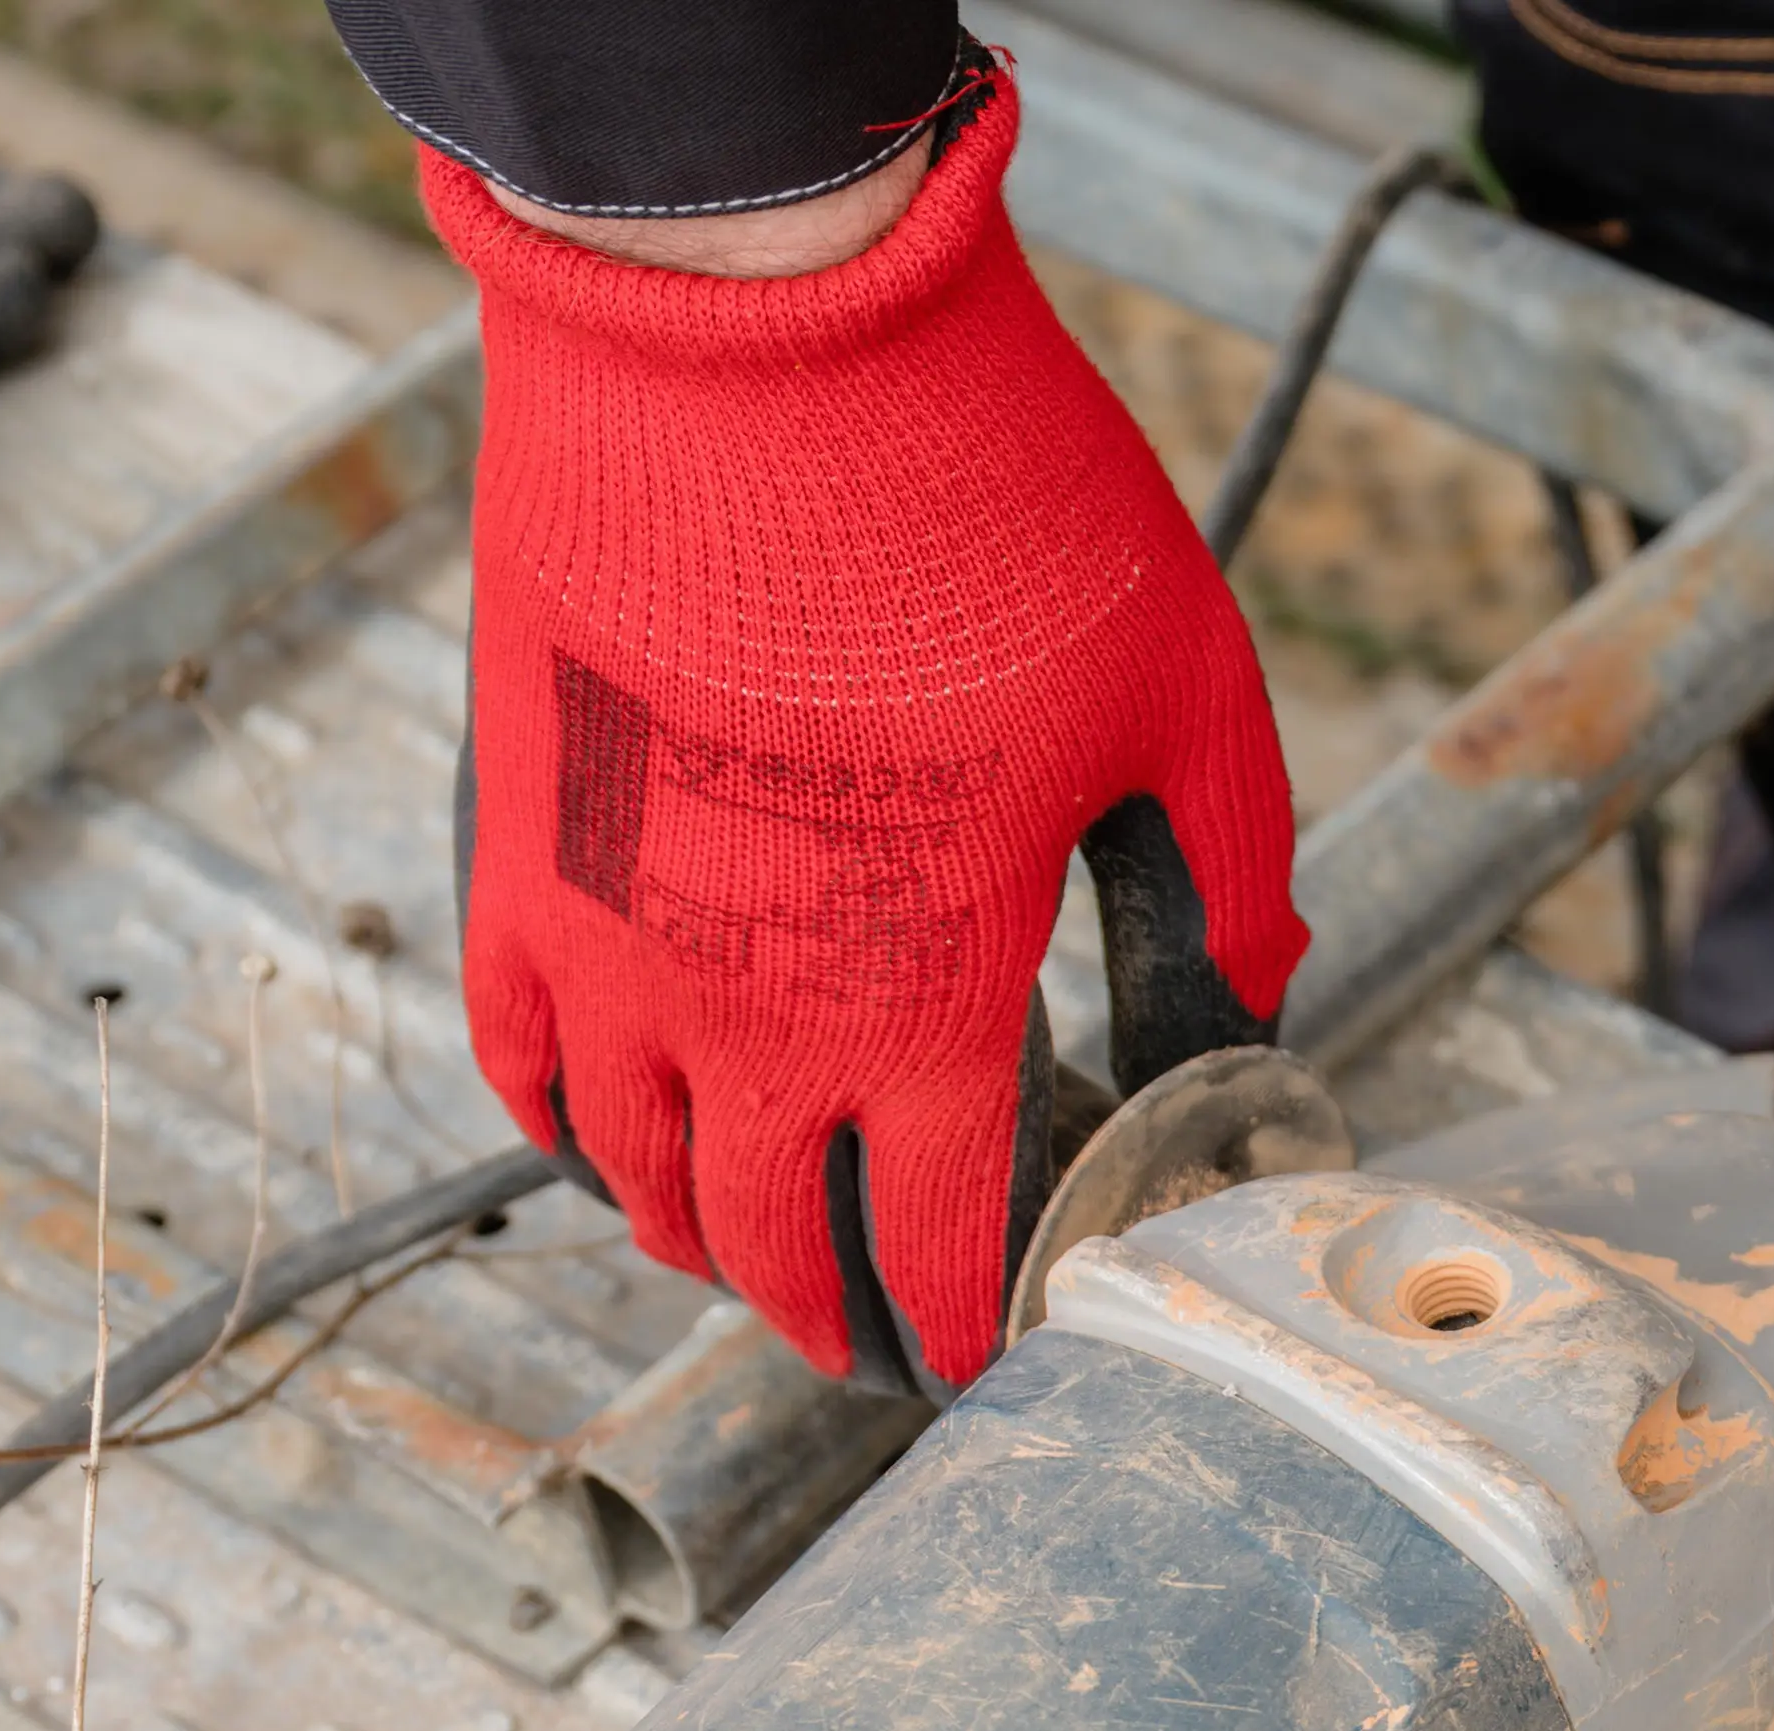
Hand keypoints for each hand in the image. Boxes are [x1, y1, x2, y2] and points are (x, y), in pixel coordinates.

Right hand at [432, 53, 1303, 1393]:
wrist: (761, 333)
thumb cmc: (989, 507)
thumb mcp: (1189, 701)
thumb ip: (1228, 874)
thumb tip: (1259, 993)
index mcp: (924, 1007)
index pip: (941, 1244)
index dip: (968, 1325)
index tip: (993, 1354)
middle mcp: (748, 1015)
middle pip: (773, 1241)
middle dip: (834, 1315)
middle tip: (875, 1343)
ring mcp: (611, 939)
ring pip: (633, 1173)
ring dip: (695, 1240)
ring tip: (749, 1260)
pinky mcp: (516, 846)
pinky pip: (514, 1047)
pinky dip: (563, 1125)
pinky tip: (608, 1143)